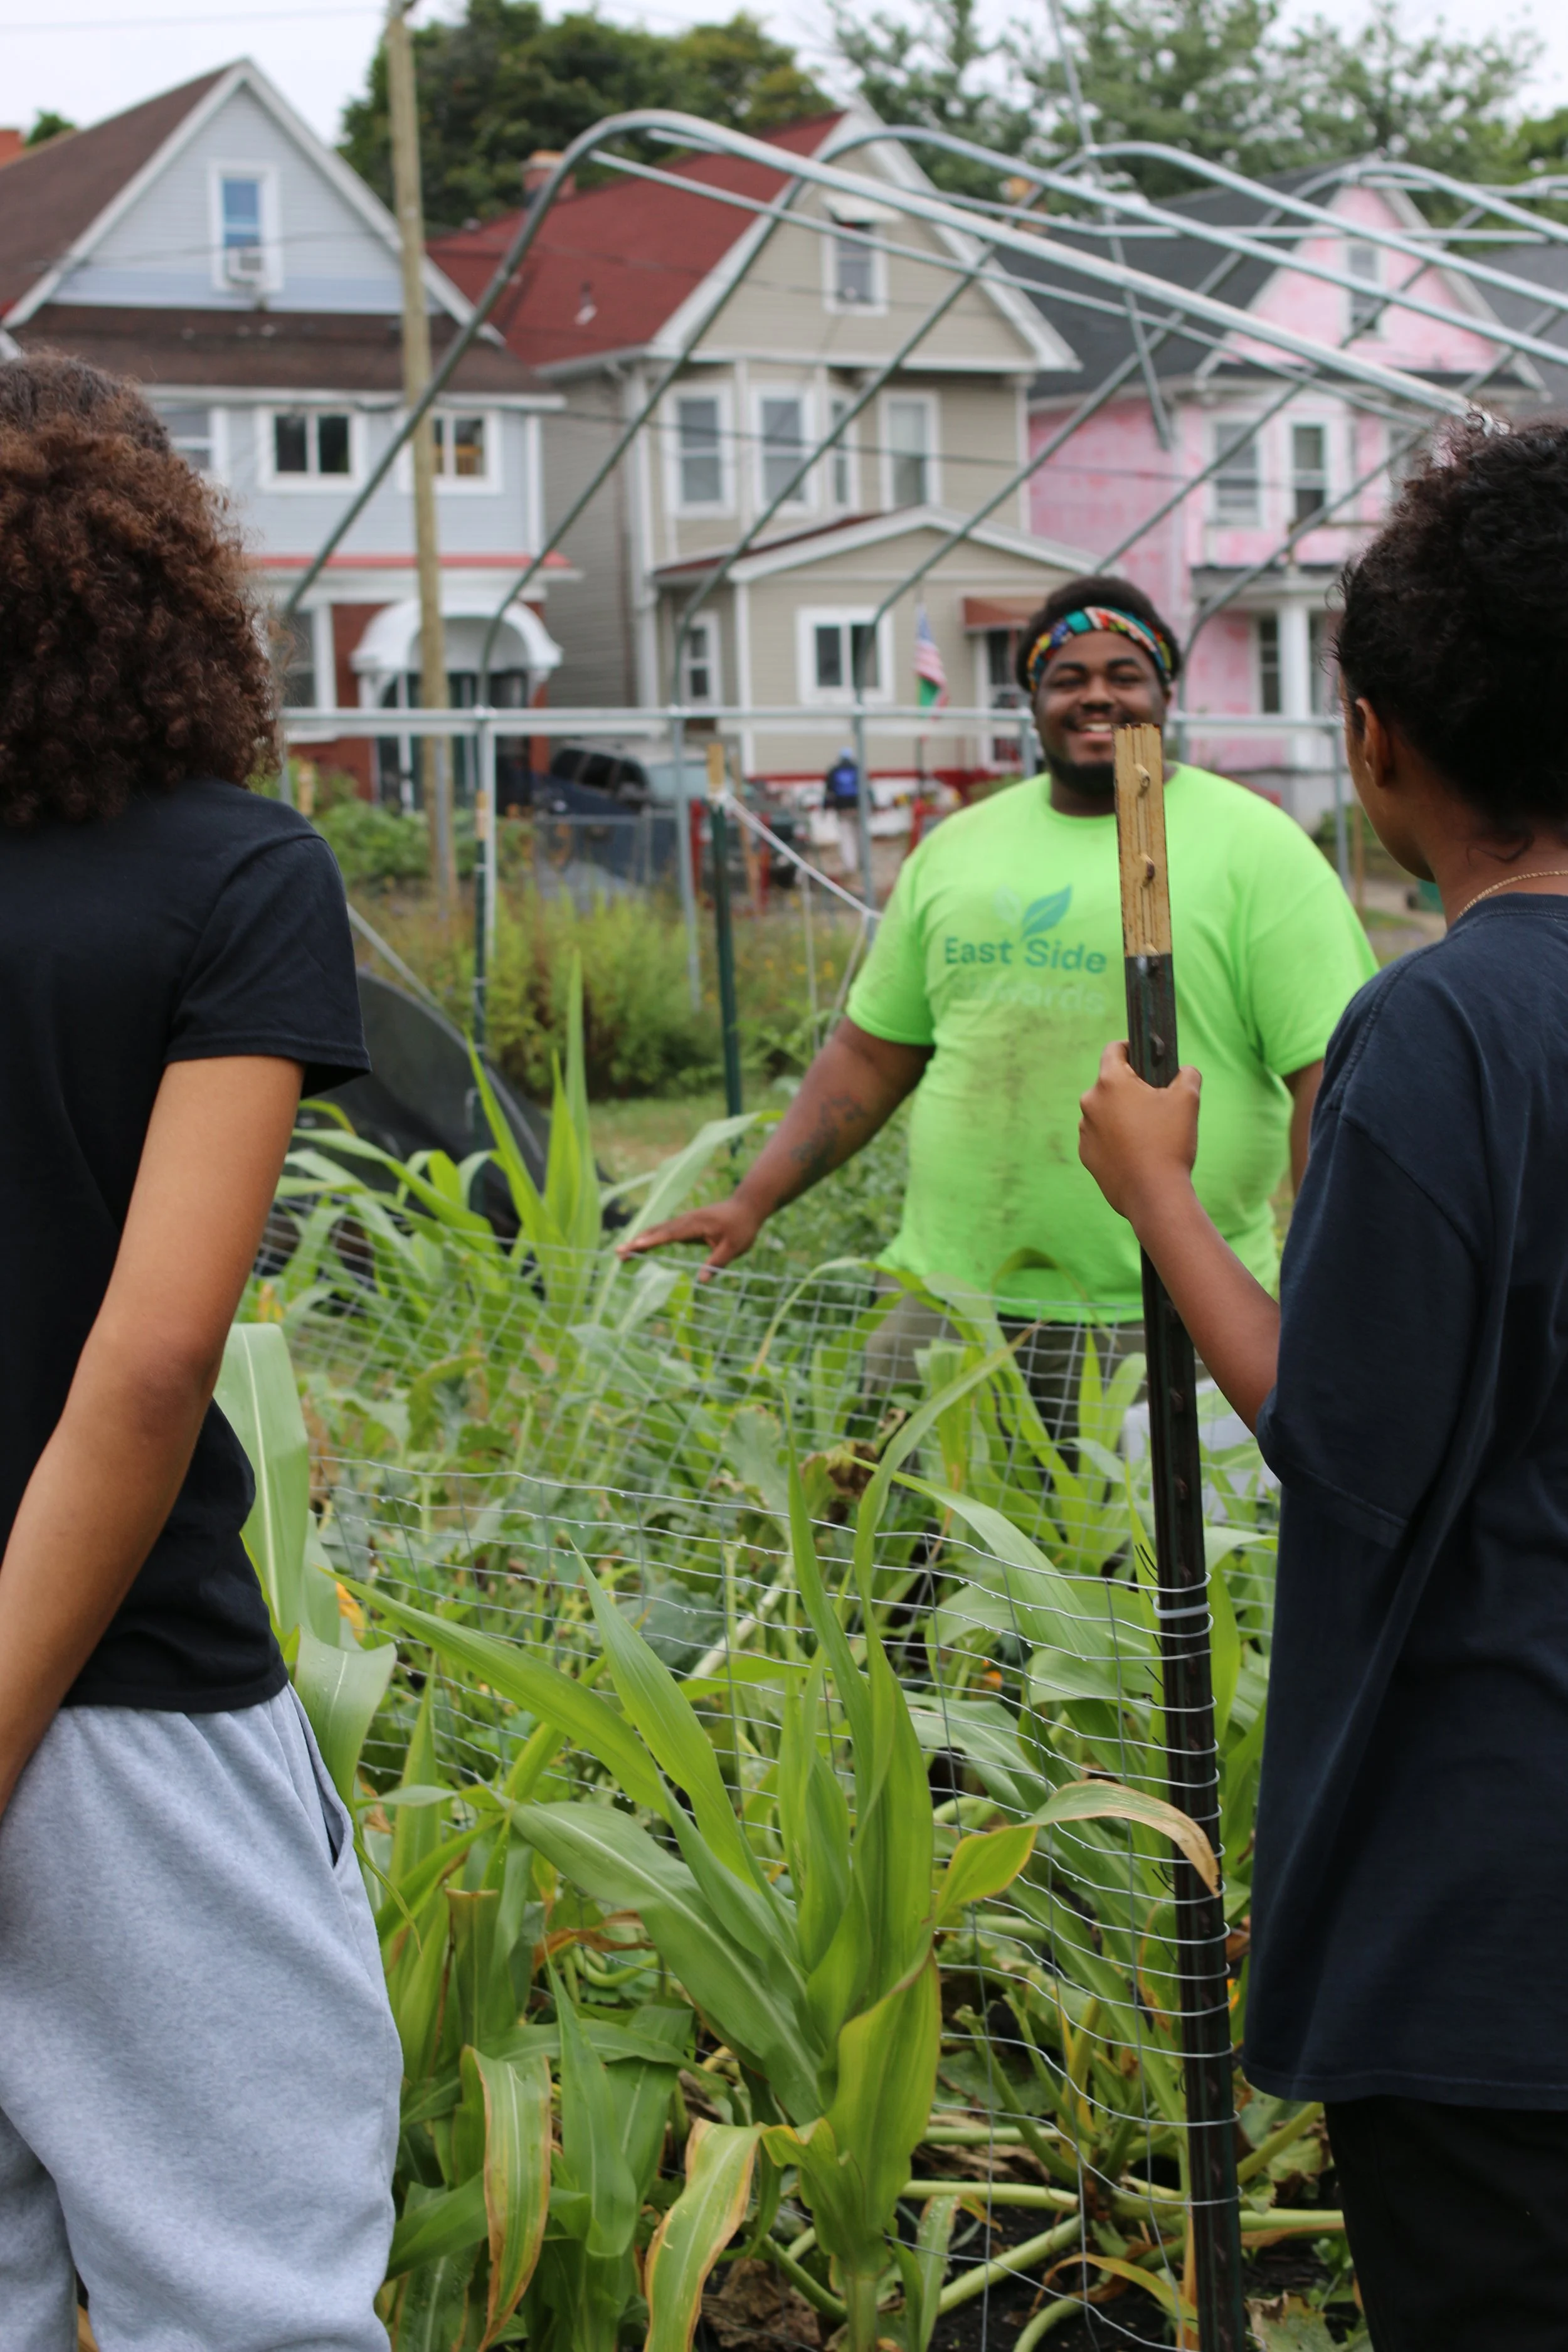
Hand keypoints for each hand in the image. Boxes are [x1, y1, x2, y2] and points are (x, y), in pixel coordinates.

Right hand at [615, 1194, 761, 1279]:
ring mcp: (684, 1221)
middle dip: (637, 1242)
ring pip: (658, 1230)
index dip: (651, 1241)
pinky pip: (664, 1231)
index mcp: (695, 1224)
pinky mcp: (686, 1224)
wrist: (747, 1206)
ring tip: (622, 1252)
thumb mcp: (735, 1247)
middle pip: (657, 1231)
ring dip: (640, 1239)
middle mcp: (686, 1220)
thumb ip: (717, 1263)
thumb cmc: (742, 1227)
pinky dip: (650, 1237)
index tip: (634, 1246)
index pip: (670, 1234)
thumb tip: (701, 1280)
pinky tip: (640, 1245)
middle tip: (618, 1252)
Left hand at [1079, 1041, 1200, 1224]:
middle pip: (1111, 1084)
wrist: (1154, 1195)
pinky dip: (1116, 1139)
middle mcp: (1090, 1103)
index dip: (1131, 1048)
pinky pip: (1102, 1138)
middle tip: (1157, 1102)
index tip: (1145, 1056)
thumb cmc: (1169, 1142)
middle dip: (1132, 1088)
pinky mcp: (1087, 1155)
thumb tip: (1184, 1071)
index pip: (1114, 1050)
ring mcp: (1085, 1131)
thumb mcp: (1188, 1099)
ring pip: (1106, 1112)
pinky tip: (1138, 1151)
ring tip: (1149, 1132)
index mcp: (1110, 1082)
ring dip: (1123, 1115)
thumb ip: (1187, 1074)